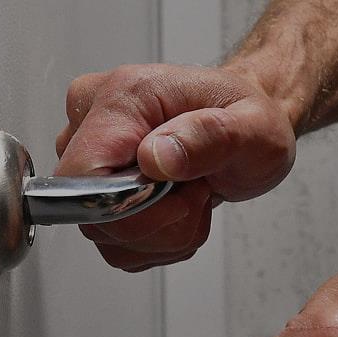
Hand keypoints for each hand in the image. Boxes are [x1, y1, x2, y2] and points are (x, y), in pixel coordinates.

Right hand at [55, 64, 297, 271]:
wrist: (245, 128)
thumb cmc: (248, 119)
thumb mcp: (254, 127)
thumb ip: (210, 136)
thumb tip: (155, 157)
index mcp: (122, 96)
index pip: (83, 175)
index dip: (129, 208)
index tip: (181, 201)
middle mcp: (91, 120)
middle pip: (92, 209)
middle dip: (155, 223)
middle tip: (197, 192)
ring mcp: (88, 154)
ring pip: (103, 232)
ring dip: (158, 235)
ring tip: (190, 197)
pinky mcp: (94, 185)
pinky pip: (112, 240)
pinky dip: (151, 240)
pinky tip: (176, 211)